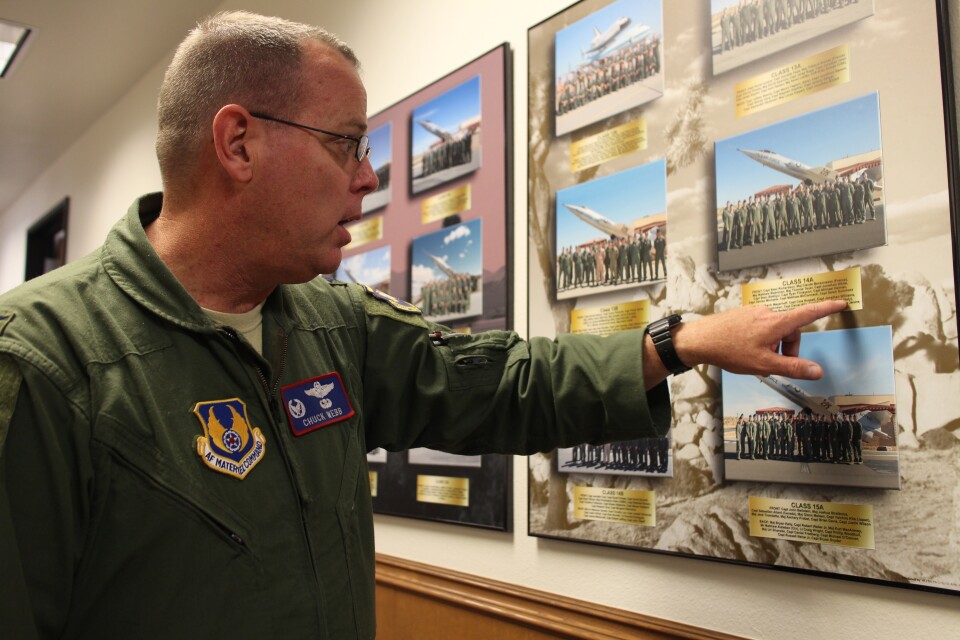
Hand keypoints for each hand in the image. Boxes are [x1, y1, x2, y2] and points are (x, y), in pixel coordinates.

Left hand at [643, 300, 846, 388]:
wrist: (699, 340)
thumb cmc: (730, 351)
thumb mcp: (764, 365)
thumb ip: (793, 368)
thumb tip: (818, 371)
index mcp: (776, 322)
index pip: (809, 312)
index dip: (827, 308)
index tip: (841, 302)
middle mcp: (767, 312)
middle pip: (791, 329)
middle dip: (789, 348)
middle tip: (775, 365)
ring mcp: (754, 312)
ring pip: (775, 330)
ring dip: (773, 346)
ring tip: (756, 360)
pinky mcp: (743, 315)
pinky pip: (761, 328)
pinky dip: (761, 341)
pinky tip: (745, 351)